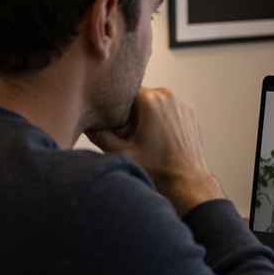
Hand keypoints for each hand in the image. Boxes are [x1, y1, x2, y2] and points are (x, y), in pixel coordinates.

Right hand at [88, 87, 224, 216]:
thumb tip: (85, 122)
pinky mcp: (188, 112)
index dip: (116, 110)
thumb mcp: (122, 153)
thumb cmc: (158, 169)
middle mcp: (168, 95)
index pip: (123, 92)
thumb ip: (99, 134)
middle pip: (137, 98)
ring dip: (145, 118)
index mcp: (151, 99)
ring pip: (152, 103)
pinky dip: (159, 121)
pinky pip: (166, 110)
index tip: (120, 129)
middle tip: (132, 139)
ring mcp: (181, 103)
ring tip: (147, 141)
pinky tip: (159, 140)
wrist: (187, 182)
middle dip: (131, 116)